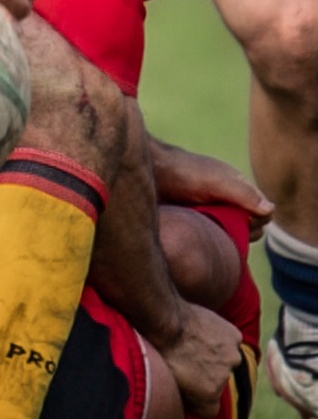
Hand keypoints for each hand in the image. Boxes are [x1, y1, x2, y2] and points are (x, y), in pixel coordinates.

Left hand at [149, 138, 272, 237]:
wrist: (148, 172)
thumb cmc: (182, 172)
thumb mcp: (215, 180)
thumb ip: (243, 194)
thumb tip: (270, 210)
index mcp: (236, 189)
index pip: (261, 214)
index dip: (257, 222)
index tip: (245, 224)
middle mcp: (226, 202)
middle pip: (247, 228)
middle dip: (243, 234)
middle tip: (225, 232)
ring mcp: (209, 215)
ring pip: (230, 237)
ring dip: (227, 241)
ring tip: (212, 238)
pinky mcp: (193, 226)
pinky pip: (211, 242)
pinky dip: (212, 245)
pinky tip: (204, 246)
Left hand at [157, 300, 242, 415]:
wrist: (165, 321)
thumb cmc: (161, 351)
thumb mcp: (168, 384)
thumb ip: (185, 398)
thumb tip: (187, 404)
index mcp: (209, 397)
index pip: (210, 409)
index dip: (198, 398)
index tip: (189, 386)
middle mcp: (225, 379)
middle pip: (219, 381)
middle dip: (208, 373)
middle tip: (190, 357)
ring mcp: (232, 357)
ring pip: (227, 360)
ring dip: (217, 354)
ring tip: (196, 341)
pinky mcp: (235, 337)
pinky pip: (231, 339)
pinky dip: (222, 336)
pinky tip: (205, 330)